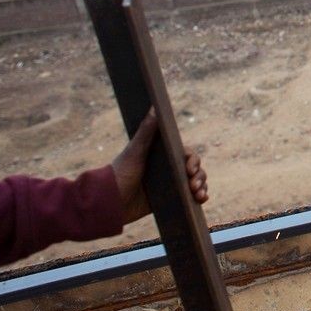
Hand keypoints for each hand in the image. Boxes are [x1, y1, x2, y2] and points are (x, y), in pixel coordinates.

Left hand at [111, 108, 208, 224]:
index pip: (187, 155)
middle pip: (195, 169)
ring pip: (196, 182)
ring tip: (198, 195)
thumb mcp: (134, 152)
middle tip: (193, 185)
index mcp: (163, 156)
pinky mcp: (170, 200)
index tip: (190, 169)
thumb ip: (145, 131)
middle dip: (199, 176)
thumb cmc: (120, 174)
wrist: (109, 203)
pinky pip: (190, 198)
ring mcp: (170, 185)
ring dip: (202, 186)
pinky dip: (199, 198)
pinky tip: (201, 200)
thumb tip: (155, 107)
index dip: (193, 161)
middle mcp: (169, 169)